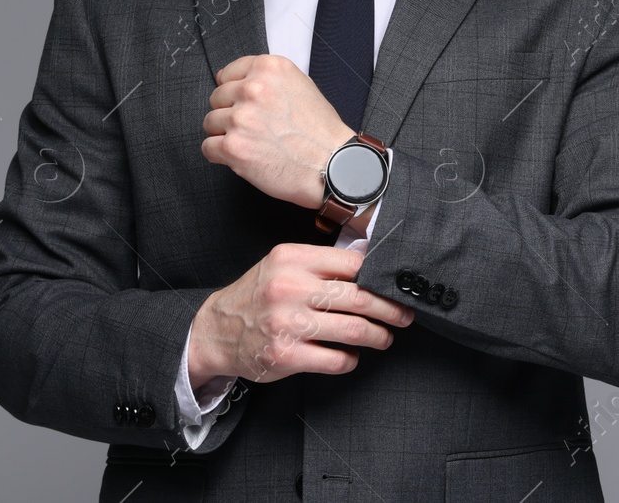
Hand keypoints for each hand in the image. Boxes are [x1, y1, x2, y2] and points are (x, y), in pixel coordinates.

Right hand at [187, 244, 412, 387]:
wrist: (215, 331)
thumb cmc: (258, 295)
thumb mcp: (283, 265)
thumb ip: (321, 263)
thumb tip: (373, 264)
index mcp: (292, 259)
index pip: (353, 263)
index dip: (381, 276)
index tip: (395, 286)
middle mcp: (289, 288)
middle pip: (360, 298)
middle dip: (390, 309)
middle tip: (403, 315)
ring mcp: (287, 323)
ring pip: (354, 330)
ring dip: (378, 336)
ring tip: (384, 337)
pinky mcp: (286, 355)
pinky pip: (336, 359)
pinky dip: (352, 359)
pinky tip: (352, 355)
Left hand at [201, 54, 354, 207]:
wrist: (333, 165)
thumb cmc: (321, 132)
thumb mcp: (301, 86)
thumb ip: (268, 80)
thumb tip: (233, 79)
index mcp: (270, 68)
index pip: (228, 73)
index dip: (236, 91)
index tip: (246, 103)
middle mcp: (253, 88)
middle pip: (217, 98)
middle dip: (231, 113)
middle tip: (255, 127)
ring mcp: (241, 117)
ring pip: (210, 122)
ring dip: (227, 134)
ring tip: (253, 142)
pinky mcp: (233, 146)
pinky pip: (208, 147)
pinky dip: (222, 155)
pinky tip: (245, 156)